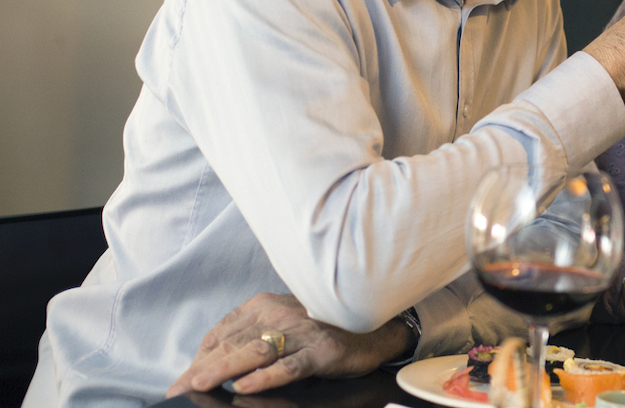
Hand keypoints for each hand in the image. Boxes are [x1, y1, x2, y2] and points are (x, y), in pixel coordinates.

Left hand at [166, 293, 413, 396]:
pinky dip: (265, 377)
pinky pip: (289, 365)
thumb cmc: (323, 326)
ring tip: (200, 384)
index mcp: (265, 305)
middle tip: (178, 390)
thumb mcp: (283, 323)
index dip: (199, 356)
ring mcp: (302, 332)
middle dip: (202, 369)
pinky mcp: (322, 351)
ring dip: (225, 369)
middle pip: (233, 343)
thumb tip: (214, 361)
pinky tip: (245, 386)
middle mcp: (280, 314)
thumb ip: (251, 335)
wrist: (374, 325)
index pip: (222, 331)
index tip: (181, 379)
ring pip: (255, 352)